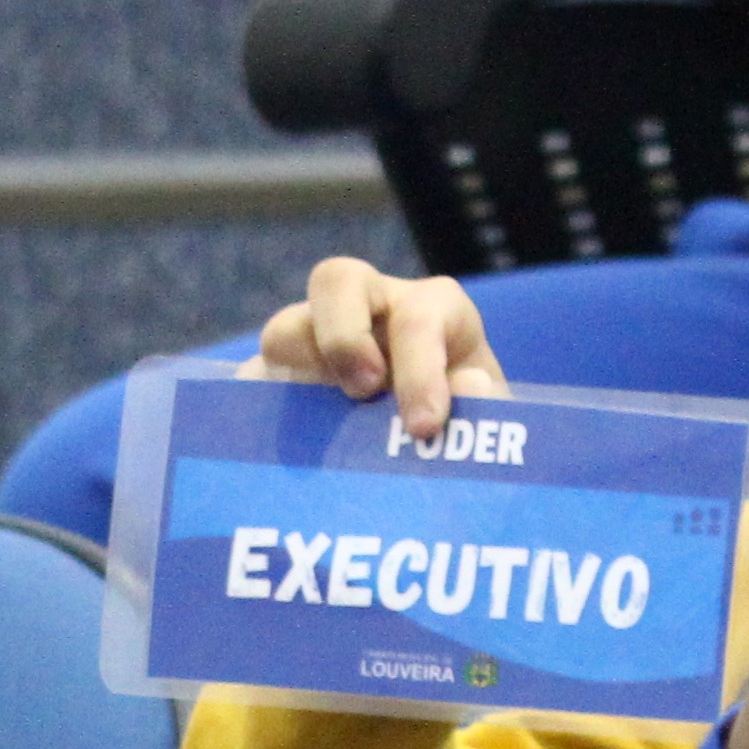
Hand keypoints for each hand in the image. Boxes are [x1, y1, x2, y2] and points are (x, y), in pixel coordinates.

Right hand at [257, 260, 506, 435]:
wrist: (427, 468)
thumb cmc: (467, 437)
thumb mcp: (491, 429)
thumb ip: (488, 410)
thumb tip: (467, 384)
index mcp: (432, 315)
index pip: (421, 313)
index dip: (420, 365)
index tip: (424, 426)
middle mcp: (372, 312)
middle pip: (338, 280)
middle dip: (345, 334)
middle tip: (362, 392)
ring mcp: (319, 343)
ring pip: (286, 328)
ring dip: (301, 370)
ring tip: (323, 425)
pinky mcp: (282, 383)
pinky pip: (257, 382)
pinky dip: (268, 410)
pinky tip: (291, 450)